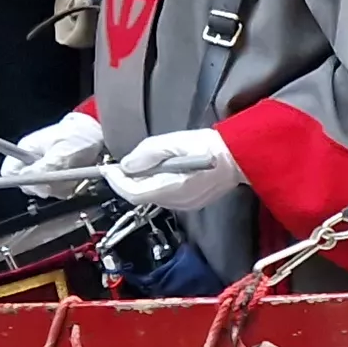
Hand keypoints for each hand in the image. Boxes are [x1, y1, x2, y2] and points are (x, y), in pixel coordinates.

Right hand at [3, 111, 105, 197]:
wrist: (101, 133)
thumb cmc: (81, 136)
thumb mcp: (61, 154)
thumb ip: (42, 170)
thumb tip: (28, 183)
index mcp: (27, 150)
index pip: (9, 173)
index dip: (23, 181)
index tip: (41, 183)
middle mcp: (34, 160)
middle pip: (30, 186)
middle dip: (48, 185)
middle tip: (64, 174)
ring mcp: (47, 169)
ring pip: (47, 190)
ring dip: (63, 186)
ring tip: (75, 171)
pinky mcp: (60, 176)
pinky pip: (61, 190)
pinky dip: (72, 187)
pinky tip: (79, 176)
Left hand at [103, 129, 240, 210]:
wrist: (240, 157)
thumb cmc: (209, 147)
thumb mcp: (173, 142)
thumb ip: (147, 153)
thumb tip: (126, 165)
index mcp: (171, 188)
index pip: (133, 192)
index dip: (116, 181)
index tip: (107, 169)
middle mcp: (176, 202)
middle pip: (140, 196)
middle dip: (125, 182)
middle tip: (117, 167)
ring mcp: (185, 205)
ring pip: (152, 198)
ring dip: (140, 184)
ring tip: (137, 168)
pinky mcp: (191, 202)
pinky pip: (164, 197)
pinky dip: (154, 186)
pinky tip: (157, 174)